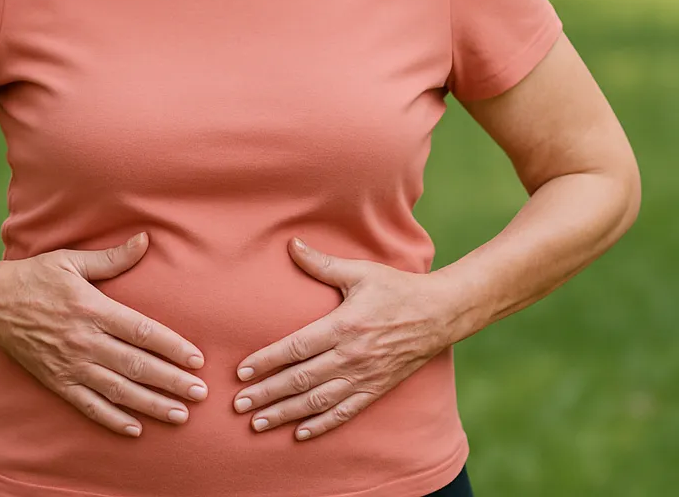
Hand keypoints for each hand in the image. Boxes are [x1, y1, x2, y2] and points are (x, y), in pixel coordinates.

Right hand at [0, 232, 206, 436]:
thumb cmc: (35, 277)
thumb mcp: (72, 259)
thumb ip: (112, 257)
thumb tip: (146, 239)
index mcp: (92, 309)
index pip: (141, 331)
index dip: (172, 346)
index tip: (197, 358)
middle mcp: (84, 341)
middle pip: (136, 365)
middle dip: (171, 381)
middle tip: (200, 392)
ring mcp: (69, 365)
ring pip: (117, 390)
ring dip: (151, 404)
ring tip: (179, 414)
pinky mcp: (56, 382)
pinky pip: (88, 406)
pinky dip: (112, 419)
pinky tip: (135, 429)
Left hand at [232, 238, 454, 440]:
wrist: (439, 314)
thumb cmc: (396, 288)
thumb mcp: (359, 272)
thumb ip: (322, 263)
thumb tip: (291, 244)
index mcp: (344, 326)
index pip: (296, 348)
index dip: (267, 361)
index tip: (242, 371)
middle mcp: (351, 356)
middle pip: (301, 380)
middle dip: (267, 394)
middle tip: (238, 404)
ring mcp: (364, 377)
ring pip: (318, 402)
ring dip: (285, 414)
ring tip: (258, 423)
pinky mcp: (376, 389)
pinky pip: (345, 412)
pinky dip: (321, 425)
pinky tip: (300, 433)